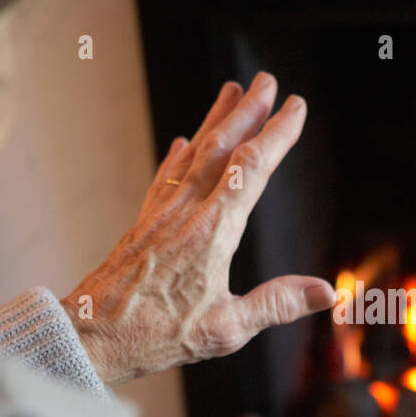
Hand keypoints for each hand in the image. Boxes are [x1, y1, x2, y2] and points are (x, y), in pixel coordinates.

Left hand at [62, 73, 335, 385]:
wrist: (90, 334)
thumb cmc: (156, 335)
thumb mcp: (226, 329)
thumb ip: (277, 304)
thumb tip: (326, 291)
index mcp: (213, 232)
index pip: (253, 169)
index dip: (277, 134)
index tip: (295, 107)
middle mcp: (186, 212)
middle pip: (221, 148)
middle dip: (247, 112)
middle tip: (267, 81)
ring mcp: (161, 215)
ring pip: (192, 154)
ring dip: (215, 120)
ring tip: (231, 92)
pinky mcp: (142, 225)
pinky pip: (165, 178)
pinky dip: (179, 156)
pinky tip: (180, 144)